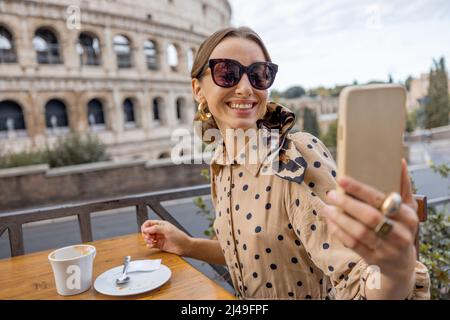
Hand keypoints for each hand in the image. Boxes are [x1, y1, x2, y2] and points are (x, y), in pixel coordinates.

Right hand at [141, 220, 191, 255]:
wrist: (184, 246)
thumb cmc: (179, 237)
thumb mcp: (167, 230)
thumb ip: (156, 228)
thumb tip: (146, 229)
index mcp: (161, 224)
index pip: (149, 223)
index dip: (145, 227)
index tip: (145, 231)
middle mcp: (159, 231)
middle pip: (147, 231)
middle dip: (146, 234)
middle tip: (149, 237)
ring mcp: (159, 238)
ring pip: (148, 238)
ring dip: (147, 240)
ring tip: (151, 241)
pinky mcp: (159, 245)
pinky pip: (151, 244)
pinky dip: (149, 245)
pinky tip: (151, 245)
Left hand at [322, 159, 417, 279]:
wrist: (402, 263)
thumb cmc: (402, 228)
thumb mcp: (409, 209)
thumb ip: (403, 186)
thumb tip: (399, 161)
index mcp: (408, 217)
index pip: (382, 200)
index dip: (360, 190)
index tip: (342, 180)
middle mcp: (400, 234)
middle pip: (370, 217)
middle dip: (347, 204)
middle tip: (331, 194)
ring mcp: (387, 249)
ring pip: (359, 232)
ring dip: (339, 219)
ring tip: (327, 207)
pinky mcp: (374, 259)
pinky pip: (353, 244)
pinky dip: (339, 232)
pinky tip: (331, 221)